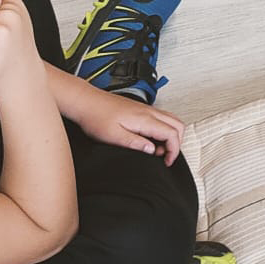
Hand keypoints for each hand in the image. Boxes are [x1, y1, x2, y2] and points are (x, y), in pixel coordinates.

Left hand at [70, 95, 185, 164]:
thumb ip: (135, 143)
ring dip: (171, 136)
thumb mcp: (113, 136)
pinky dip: (164, 130)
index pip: (172, 133)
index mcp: (144, 119)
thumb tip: (152, 150)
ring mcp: (146, 109)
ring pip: (172, 120)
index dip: (174, 150)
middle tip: (165, 157)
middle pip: (178, 125)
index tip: (166, 162)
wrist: (86, 102)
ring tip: (158, 150)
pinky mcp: (142, 109)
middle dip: (177, 143)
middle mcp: (149, 112)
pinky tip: (151, 139)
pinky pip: (163, 118)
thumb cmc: (96, 117)